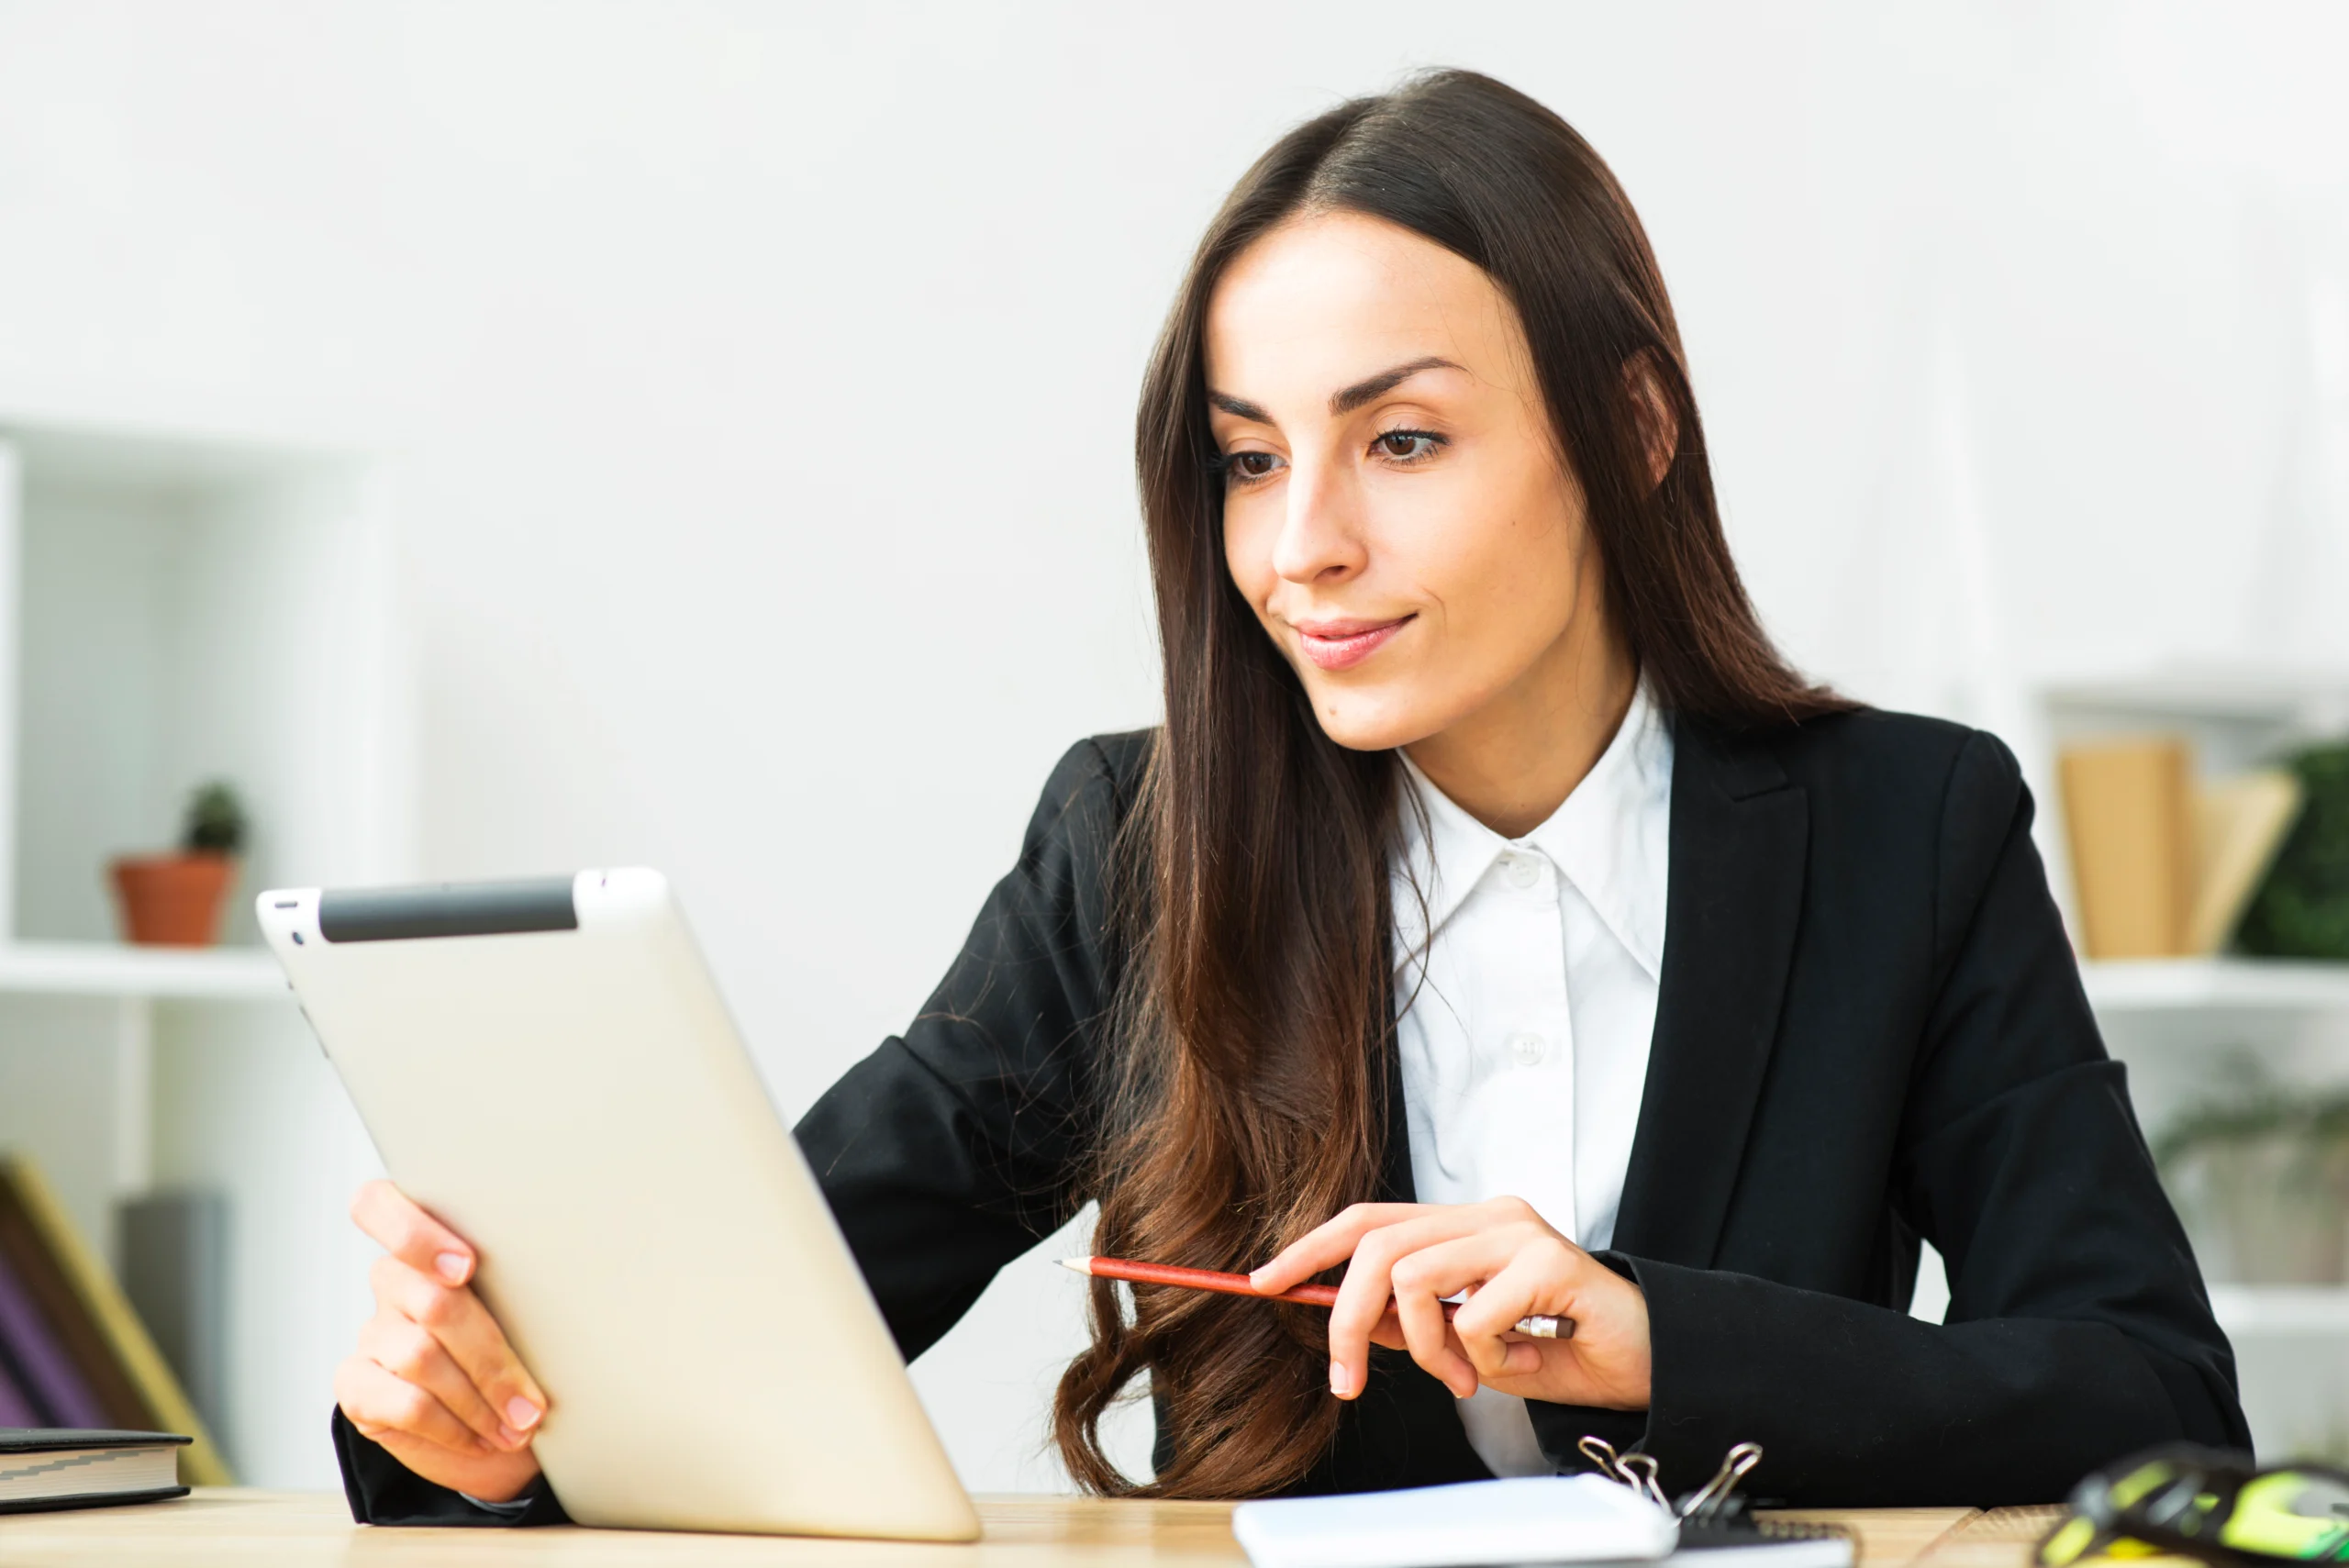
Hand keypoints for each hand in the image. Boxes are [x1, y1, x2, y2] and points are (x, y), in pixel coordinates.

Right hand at [333, 1181, 549, 1502]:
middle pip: (434, 1301)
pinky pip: (405, 1402)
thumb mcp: (531, 1307)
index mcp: (430, 1244)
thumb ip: (524, 1279)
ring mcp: (372, 1331)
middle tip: (532, 1403)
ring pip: (421, 1355)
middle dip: (492, 1358)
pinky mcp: (356, 1384)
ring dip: (479, 1400)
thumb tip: (577, 1272)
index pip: (378, 1205)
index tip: (465, 1266)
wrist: (498, 1428)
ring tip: (518, 1426)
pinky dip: (452, 1426)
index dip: (414, 1234)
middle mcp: (392, 1280)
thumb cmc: (526, 1351)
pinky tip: (481, 1438)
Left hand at [1249, 1198, 1650, 1410]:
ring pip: (1414, 1279)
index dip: (1311, 1248)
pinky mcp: (1548, 1262)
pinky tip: (1525, 1361)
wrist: (1648, 1363)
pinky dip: (1486, 1361)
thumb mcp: (1469, 1343)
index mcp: (1465, 1224)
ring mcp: (1518, 1232)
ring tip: (1470, 1376)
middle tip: (1347, 1379)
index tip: (1265, 1282)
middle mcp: (1488, 1215)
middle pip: (1378, 1246)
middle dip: (1344, 1318)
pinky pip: (1474, 1319)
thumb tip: (1350, 1319)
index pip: (1369, 1219)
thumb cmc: (1563, 1348)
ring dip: (1427, 1350)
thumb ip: (1414, 1322)